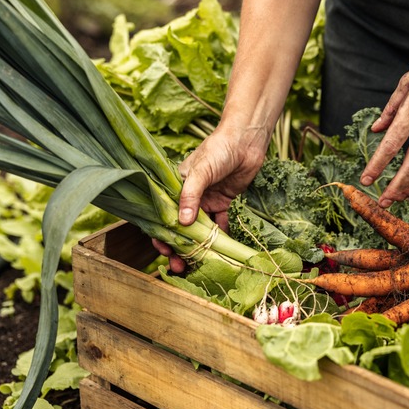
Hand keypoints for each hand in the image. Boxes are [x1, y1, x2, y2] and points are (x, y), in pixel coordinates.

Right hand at [154, 123, 270, 272]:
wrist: (246, 141)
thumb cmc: (218, 149)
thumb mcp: (201, 171)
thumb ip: (191, 195)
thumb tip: (182, 223)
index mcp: (175, 186)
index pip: (163, 215)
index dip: (162, 235)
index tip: (165, 251)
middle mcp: (189, 196)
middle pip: (181, 227)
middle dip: (180, 248)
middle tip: (181, 267)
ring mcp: (206, 200)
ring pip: (200, 229)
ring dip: (199, 247)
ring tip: (199, 265)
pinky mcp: (223, 203)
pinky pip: (220, 224)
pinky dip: (220, 236)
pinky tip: (222, 250)